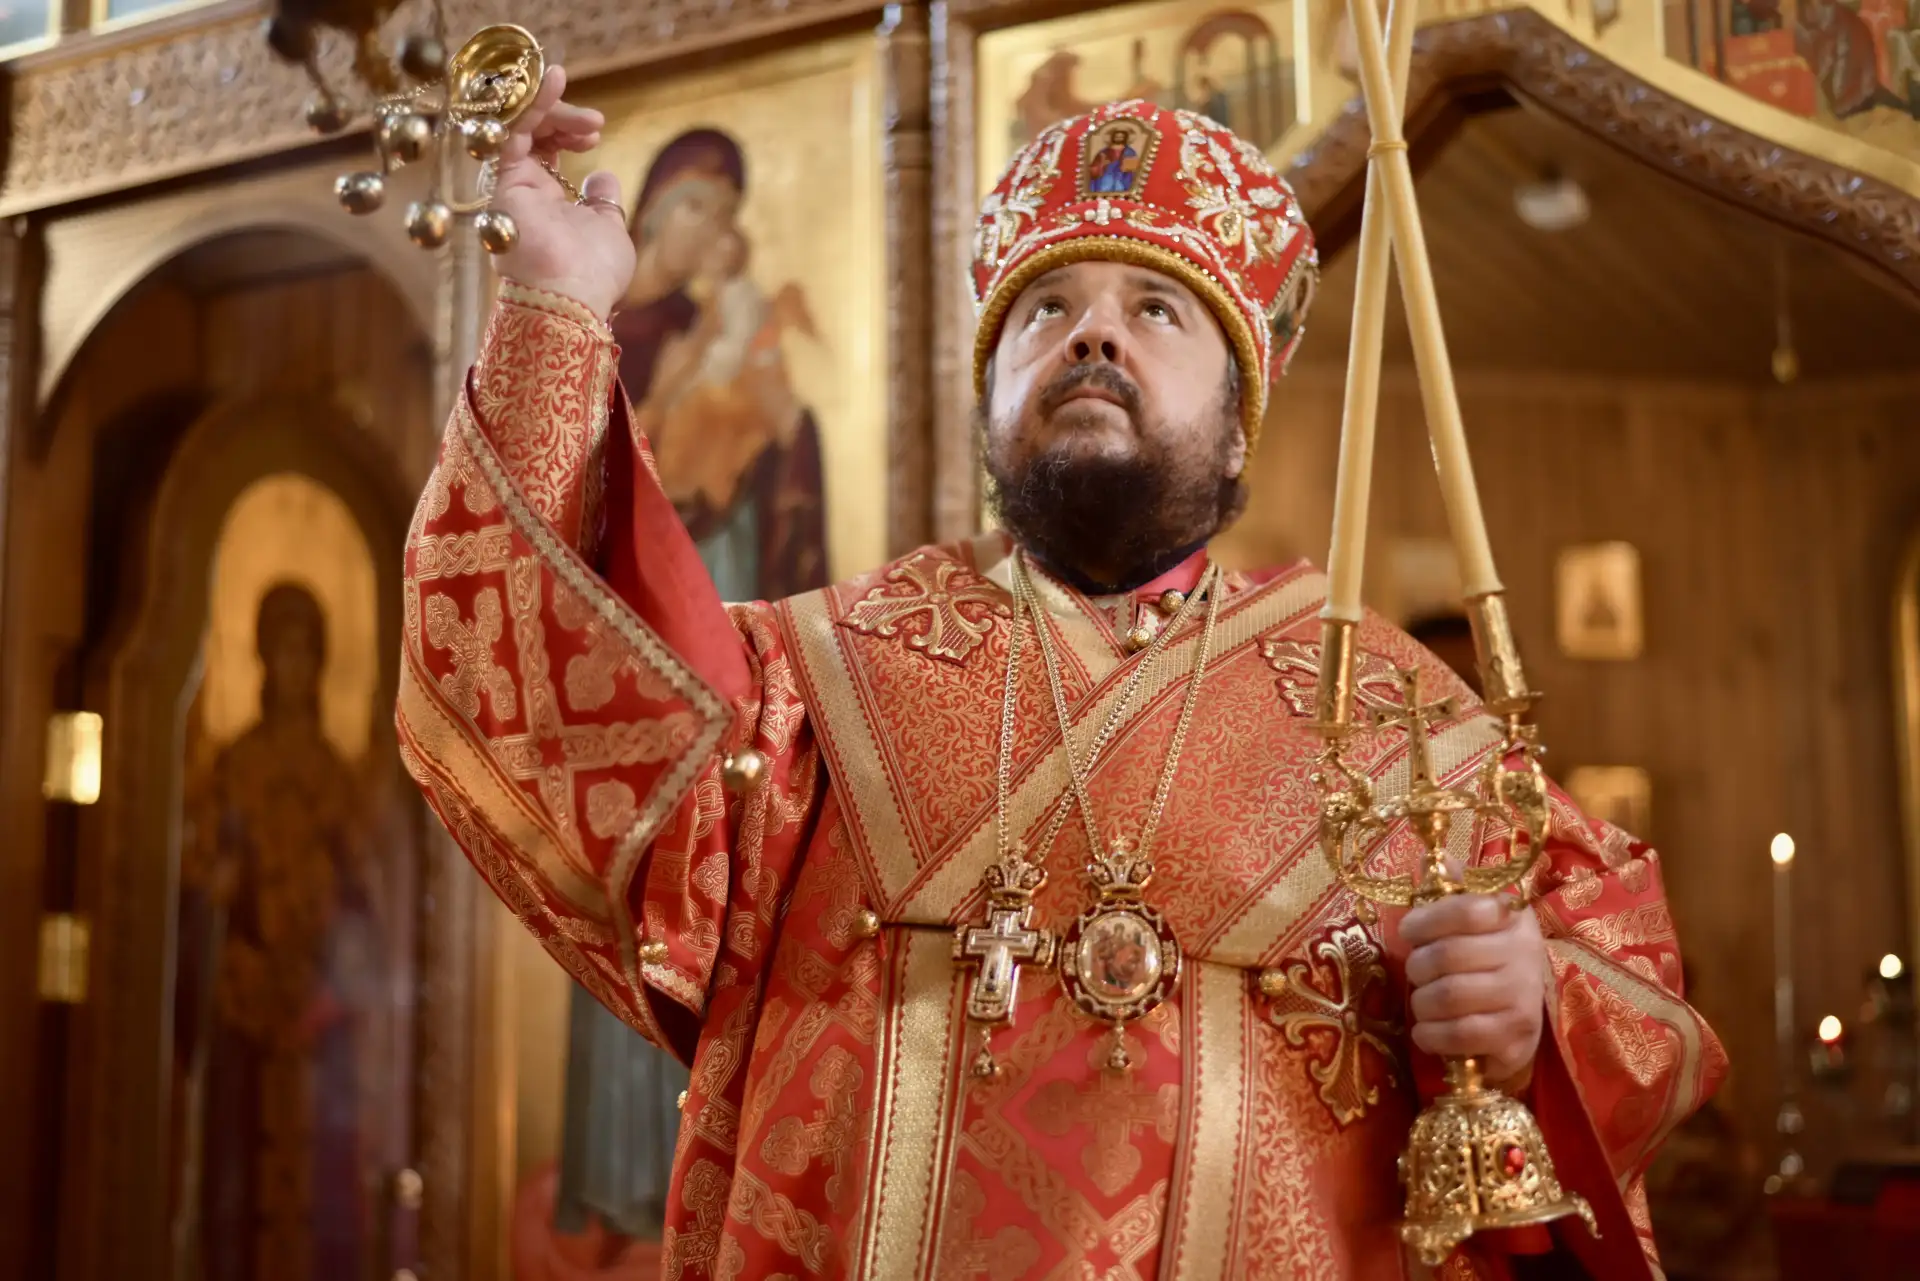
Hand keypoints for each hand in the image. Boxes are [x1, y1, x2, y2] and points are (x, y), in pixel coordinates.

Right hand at [488, 66, 632, 319]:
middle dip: (562, 117)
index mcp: (548, 203)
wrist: (572, 294)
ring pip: (518, 127)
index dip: (568, 131)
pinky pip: (511, 129)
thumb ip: (603, 203)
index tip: (595, 130)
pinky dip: (532, 103)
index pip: (547, 150)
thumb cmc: (595, 273)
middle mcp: (524, 192)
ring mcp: (510, 187)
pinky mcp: (503, 182)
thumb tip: (601, 177)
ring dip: (550, 106)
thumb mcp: (609, 230)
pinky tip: (554, 81)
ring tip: (586, 114)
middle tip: (594, 122)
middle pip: (531, 133)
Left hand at [1402, 893, 1547, 1084]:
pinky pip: (1461, 1035)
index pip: (1466, 909)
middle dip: (1417, 966)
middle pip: (1448, 955)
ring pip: (1450, 996)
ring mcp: (1524, 999)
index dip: (1426, 920)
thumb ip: (1453, 889)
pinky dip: (1432, 1035)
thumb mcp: (1475, 919)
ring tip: (1423, 1003)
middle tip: (1415, 973)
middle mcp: (1525, 955)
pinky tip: (1427, 1032)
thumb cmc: (1487, 960)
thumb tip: (1431, 857)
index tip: (1408, 931)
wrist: (1521, 1020)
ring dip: (1422, 1002)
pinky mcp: (1517, 1039)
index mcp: (1512, 918)